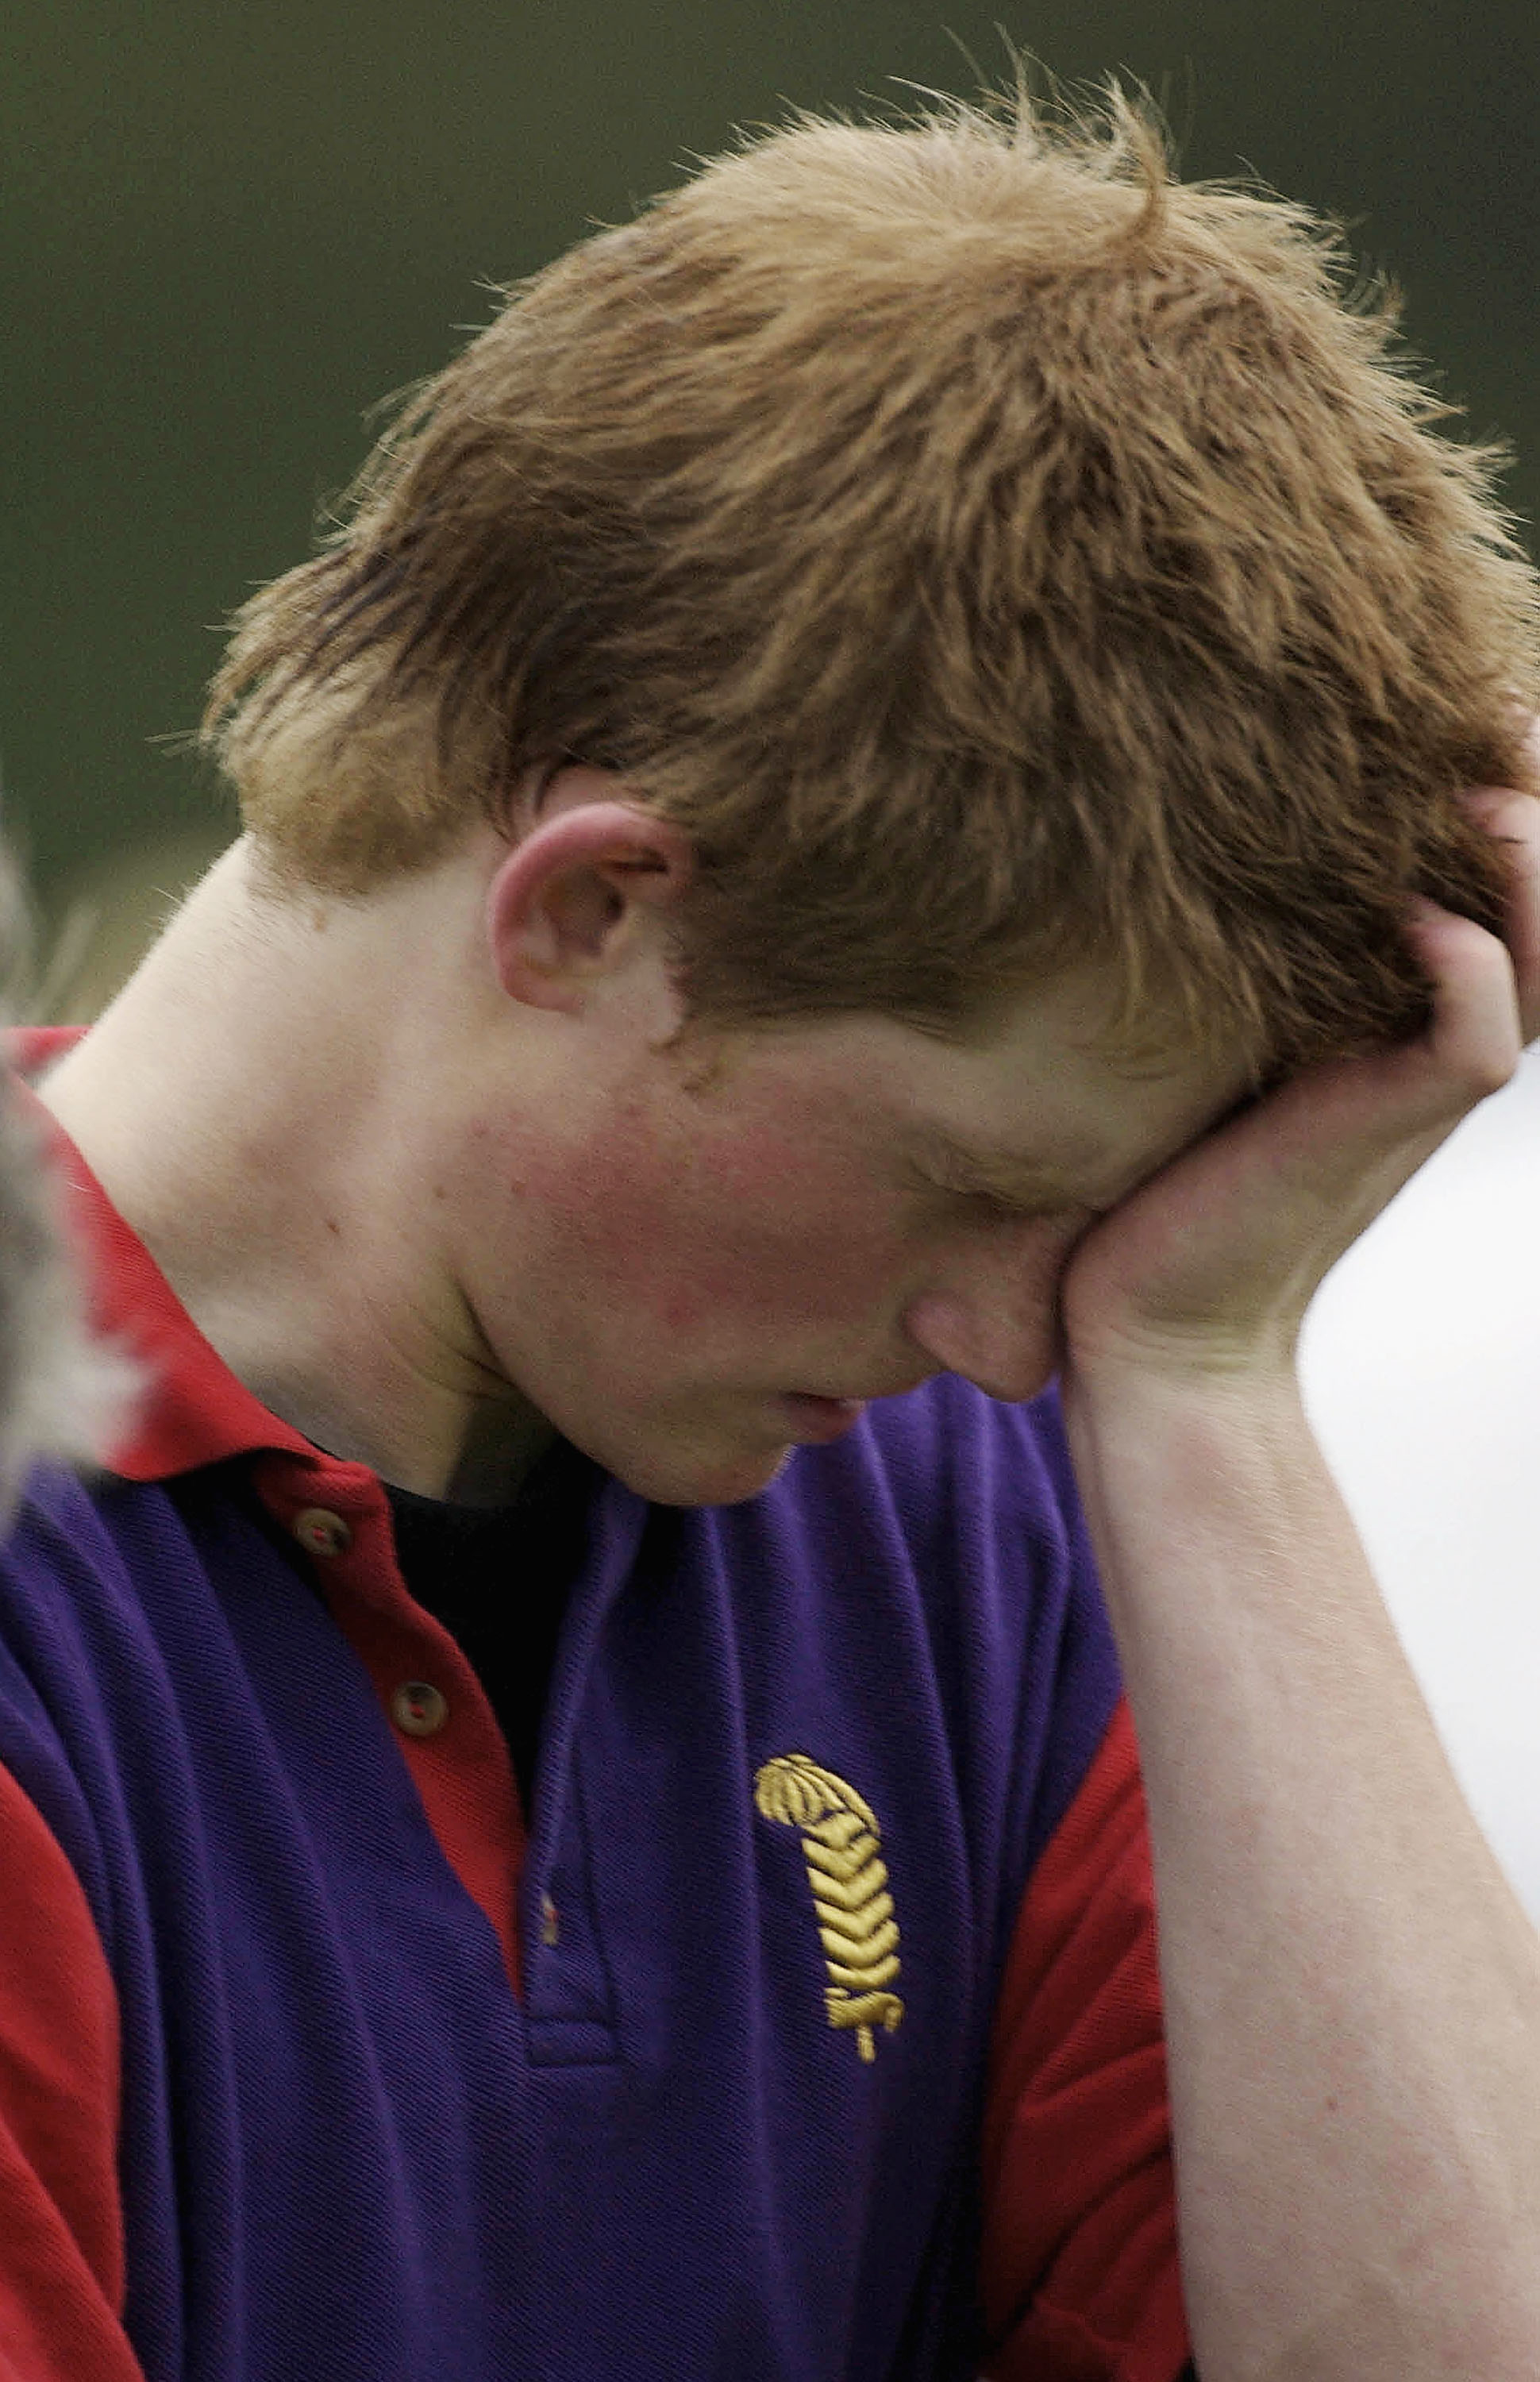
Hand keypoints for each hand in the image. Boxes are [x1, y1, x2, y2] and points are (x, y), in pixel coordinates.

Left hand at [1059, 785, 1539, 1389]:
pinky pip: (1474, 1040)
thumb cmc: (1149, 1184)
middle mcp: (1416, 1047)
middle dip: (1533, 816)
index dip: (1495, 807)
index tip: (1455, 717)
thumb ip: (1218, 963)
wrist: (1147, 1327)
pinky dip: (1467, 969)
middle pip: (1538, 914)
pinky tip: (1416, 919)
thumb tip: (1154, 842)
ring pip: (1534, 964)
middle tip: (1499, 725)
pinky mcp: (1381, 1133)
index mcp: (1383, 1017)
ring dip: (1525, 874)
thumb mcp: (1192, 1048)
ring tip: (1478, 795)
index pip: (1481, 893)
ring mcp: (1408, 1094)